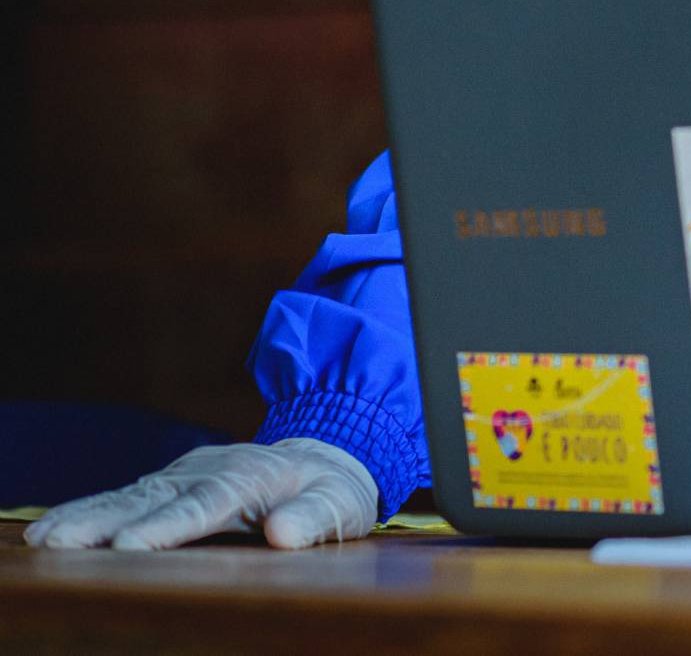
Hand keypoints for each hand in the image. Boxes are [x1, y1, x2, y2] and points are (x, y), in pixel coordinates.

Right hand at [25, 439, 378, 550]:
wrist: (324, 453)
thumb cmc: (331, 488)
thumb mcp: (340, 504)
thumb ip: (314, 518)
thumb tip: (284, 534)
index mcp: (250, 478)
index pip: (203, 505)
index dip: (165, 526)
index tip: (128, 545)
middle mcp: (208, 471)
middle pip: (152, 498)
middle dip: (104, 521)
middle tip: (60, 543)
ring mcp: (184, 474)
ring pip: (129, 495)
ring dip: (84, 516)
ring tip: (43, 540)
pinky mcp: (169, 483)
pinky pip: (124, 496)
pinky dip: (87, 511)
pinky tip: (50, 530)